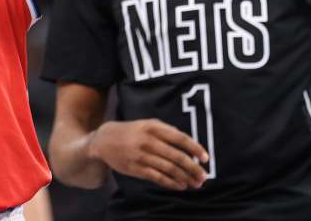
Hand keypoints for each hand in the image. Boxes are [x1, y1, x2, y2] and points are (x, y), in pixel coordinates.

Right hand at [89, 118, 207, 189]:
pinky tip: (180, 185)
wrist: (104, 141)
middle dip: (193, 168)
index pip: (180, 138)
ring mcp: (142, 156)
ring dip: (185, 178)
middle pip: (177, 157)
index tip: (206, 158)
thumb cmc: (131, 131)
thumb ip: (166, 129)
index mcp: (153, 128)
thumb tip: (187, 141)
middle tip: (204, 176)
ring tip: (195, 183)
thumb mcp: (147, 124)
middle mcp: (148, 141)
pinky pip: (158, 178)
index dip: (195, 148)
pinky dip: (172, 183)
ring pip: (169, 169)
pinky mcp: (137, 169)